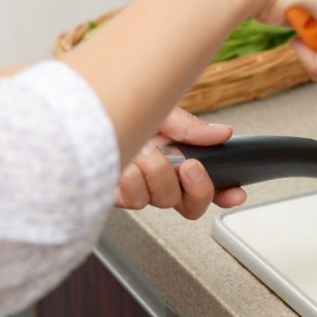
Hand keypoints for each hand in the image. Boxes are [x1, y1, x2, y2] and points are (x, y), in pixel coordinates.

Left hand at [115, 107, 245, 218]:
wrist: (80, 114)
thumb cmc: (120, 112)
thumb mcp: (163, 112)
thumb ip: (192, 127)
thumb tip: (222, 133)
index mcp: (182, 160)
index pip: (213, 186)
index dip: (228, 194)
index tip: (236, 194)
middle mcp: (164, 180)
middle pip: (194, 205)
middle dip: (197, 186)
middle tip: (190, 165)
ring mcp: (142, 190)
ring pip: (164, 200)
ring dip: (158, 173)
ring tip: (148, 150)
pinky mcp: (118, 195)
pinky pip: (134, 200)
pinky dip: (132, 178)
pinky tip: (128, 161)